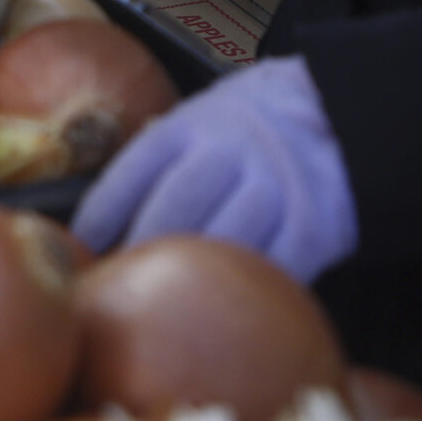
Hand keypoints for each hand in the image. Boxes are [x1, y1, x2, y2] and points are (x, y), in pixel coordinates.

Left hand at [72, 56, 358, 280]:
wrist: (340, 112)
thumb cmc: (253, 125)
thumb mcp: (202, 118)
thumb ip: (160, 160)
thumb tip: (98, 220)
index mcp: (191, 124)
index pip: (131, 172)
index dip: (99, 218)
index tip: (80, 252)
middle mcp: (230, 150)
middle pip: (171, 213)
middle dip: (139, 255)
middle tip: (118, 289)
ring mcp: (274, 187)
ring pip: (222, 245)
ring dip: (191, 279)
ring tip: (167, 309)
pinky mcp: (314, 224)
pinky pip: (275, 270)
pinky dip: (250, 292)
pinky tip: (230, 307)